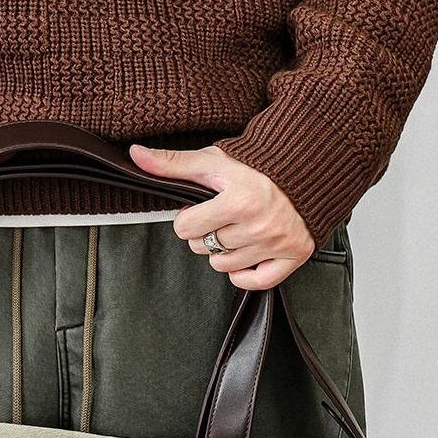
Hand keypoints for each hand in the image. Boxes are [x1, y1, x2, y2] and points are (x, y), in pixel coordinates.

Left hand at [128, 141, 316, 287]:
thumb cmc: (254, 165)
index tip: (200, 208)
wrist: (301, 171)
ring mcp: (276, 243)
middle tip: (219, 216)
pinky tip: (245, 252)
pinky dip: (244, 273)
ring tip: (233, 229)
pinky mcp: (293, 256)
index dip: (188, 218)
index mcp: (238, 200)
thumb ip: (173, 163)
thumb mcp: (213, 160)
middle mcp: (258, 225)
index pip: (186, 228)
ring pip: (224, 266)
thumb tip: (135, 155)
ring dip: (222, 250)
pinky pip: (255, 282)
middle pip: (203, 248)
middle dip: (204, 233)